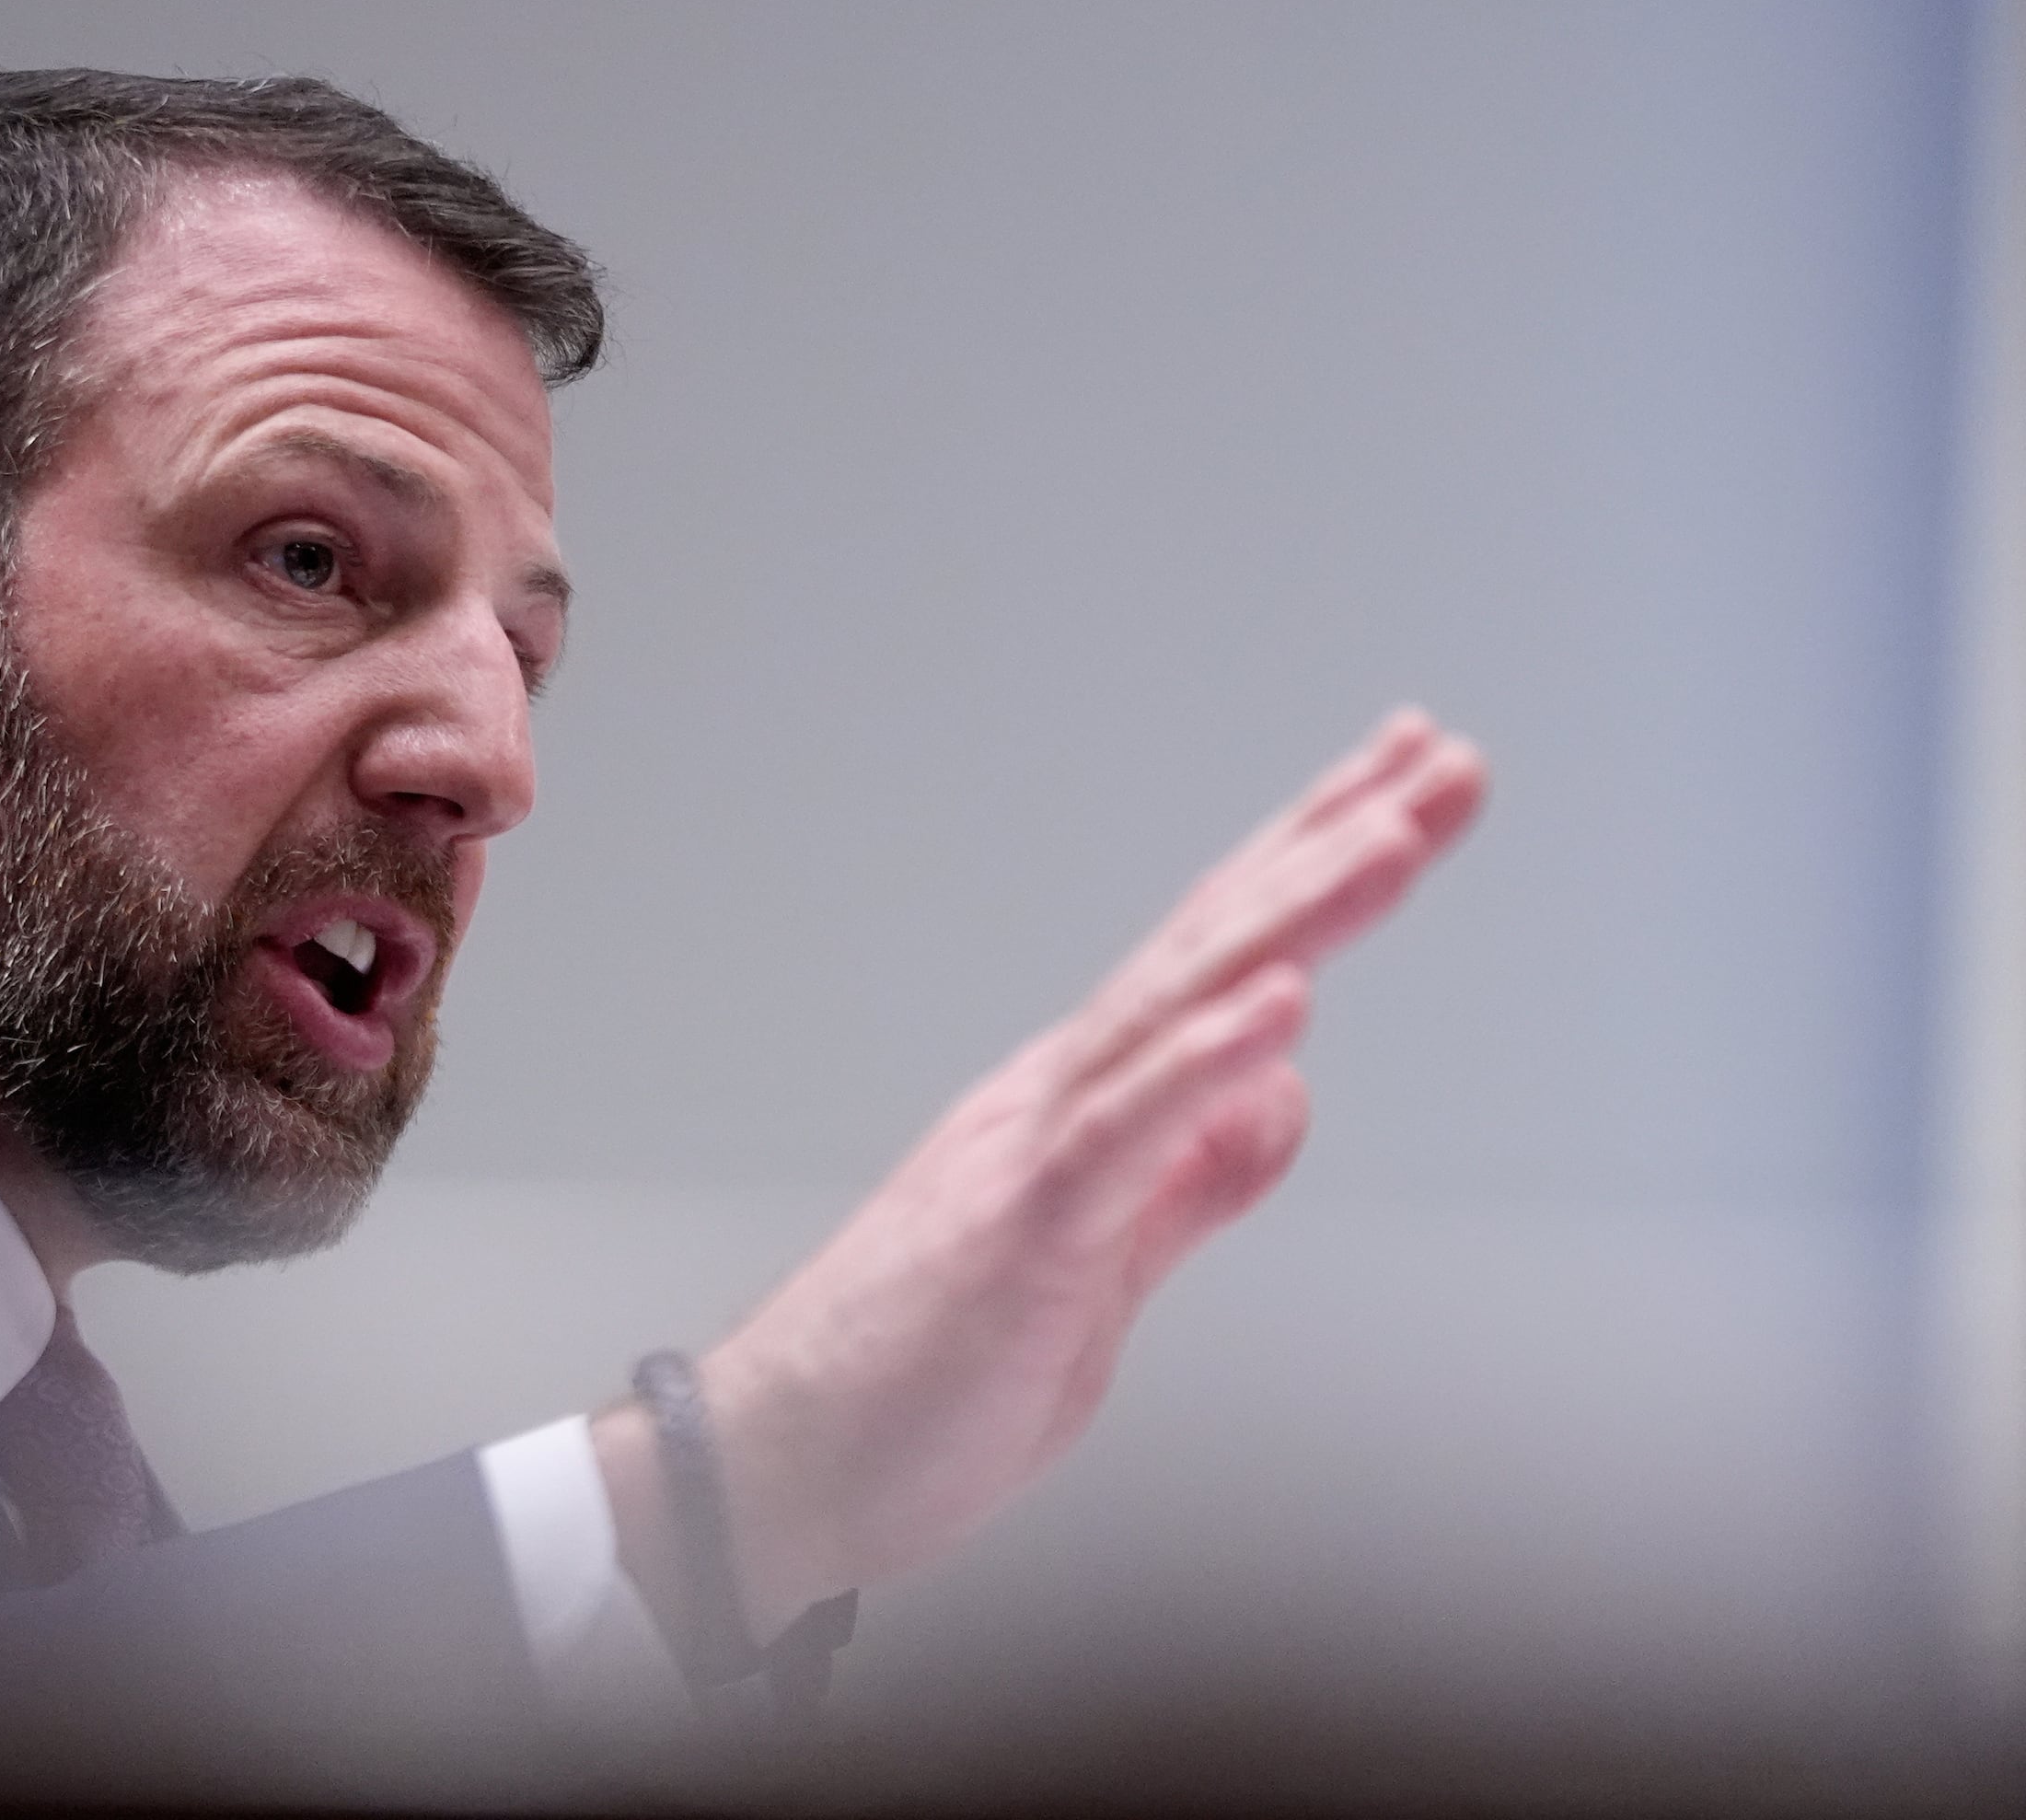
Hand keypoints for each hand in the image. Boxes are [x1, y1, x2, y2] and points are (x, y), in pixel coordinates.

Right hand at [595, 710, 1488, 1647]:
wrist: (781, 1465)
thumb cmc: (917, 1380)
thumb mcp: (1106, 1278)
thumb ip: (1192, 1181)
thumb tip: (1284, 1096)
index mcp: (1084, 1106)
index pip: (1219, 961)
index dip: (1311, 866)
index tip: (1403, 786)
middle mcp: (1059, 1095)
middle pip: (1215, 946)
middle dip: (1335, 847)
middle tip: (1444, 760)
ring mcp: (1035, 1151)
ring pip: (1177, 1006)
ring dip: (1293, 917)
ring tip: (1392, 838)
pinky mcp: (1022, 1231)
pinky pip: (1122, 1134)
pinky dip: (1201, 1064)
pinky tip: (1282, 1008)